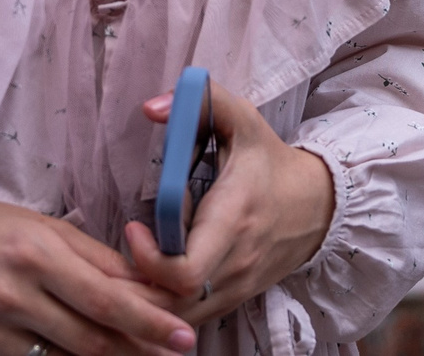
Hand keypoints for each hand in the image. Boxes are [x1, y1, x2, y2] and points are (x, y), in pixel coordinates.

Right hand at [0, 197, 194, 355]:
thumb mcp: (49, 230)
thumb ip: (100, 262)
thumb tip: (152, 288)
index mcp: (37, 254)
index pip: (107, 299)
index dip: (150, 323)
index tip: (183, 337)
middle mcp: (12, 294)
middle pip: (90, 338)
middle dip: (137, 349)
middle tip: (171, 353)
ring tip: (134, 355)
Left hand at [123, 77, 336, 326]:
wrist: (317, 204)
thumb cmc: (268, 161)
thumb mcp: (242, 121)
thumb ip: (201, 102)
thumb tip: (151, 107)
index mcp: (235, 218)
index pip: (187, 270)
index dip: (149, 260)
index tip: (133, 227)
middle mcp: (235, 263)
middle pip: (170, 305)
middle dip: (129, 289)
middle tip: (106, 259)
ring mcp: (234, 288)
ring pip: (174, 320)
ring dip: (140, 302)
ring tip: (119, 271)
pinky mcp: (231, 301)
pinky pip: (185, 320)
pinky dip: (157, 311)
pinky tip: (142, 285)